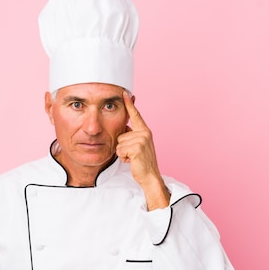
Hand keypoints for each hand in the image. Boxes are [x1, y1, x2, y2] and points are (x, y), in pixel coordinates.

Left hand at [116, 91, 169, 209]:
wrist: (150, 176)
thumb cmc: (142, 163)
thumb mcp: (137, 146)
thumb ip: (132, 136)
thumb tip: (123, 128)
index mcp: (145, 131)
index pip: (135, 115)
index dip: (129, 104)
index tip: (124, 93)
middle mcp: (144, 133)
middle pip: (120, 135)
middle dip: (122, 146)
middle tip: (133, 155)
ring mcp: (141, 140)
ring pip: (118, 143)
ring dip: (122, 153)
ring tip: (133, 158)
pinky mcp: (137, 147)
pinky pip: (119, 150)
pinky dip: (123, 157)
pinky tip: (132, 161)